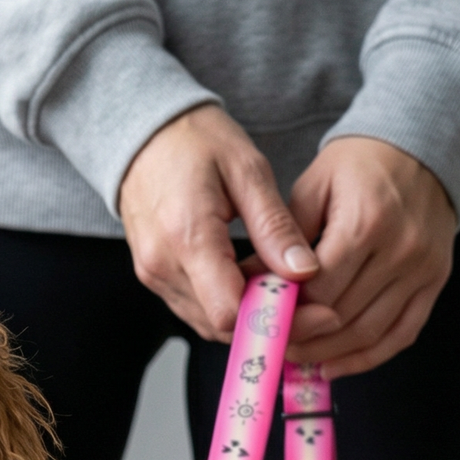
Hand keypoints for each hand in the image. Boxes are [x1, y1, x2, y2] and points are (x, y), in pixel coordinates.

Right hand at [118, 105, 332, 342]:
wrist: (142, 134)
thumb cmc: (193, 141)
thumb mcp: (247, 170)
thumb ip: (275, 226)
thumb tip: (304, 272)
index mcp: (187, 236)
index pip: (230, 310)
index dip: (274, 319)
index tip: (314, 309)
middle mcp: (163, 266)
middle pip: (223, 325)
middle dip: (271, 323)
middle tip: (316, 308)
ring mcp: (155, 276)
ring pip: (211, 324)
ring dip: (251, 318)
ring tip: (288, 294)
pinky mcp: (155, 279)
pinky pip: (197, 311)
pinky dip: (230, 308)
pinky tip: (256, 287)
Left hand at [286, 137, 456, 376]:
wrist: (423, 145)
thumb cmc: (361, 164)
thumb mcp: (314, 187)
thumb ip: (283, 238)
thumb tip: (247, 283)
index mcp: (367, 222)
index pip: (319, 289)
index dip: (287, 314)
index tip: (262, 325)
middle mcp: (400, 249)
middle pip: (342, 316)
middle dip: (302, 339)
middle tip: (272, 348)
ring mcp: (422, 268)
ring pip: (369, 333)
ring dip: (329, 355)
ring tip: (297, 359)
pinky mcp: (435, 281)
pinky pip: (401, 334)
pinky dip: (367, 358)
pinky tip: (335, 365)